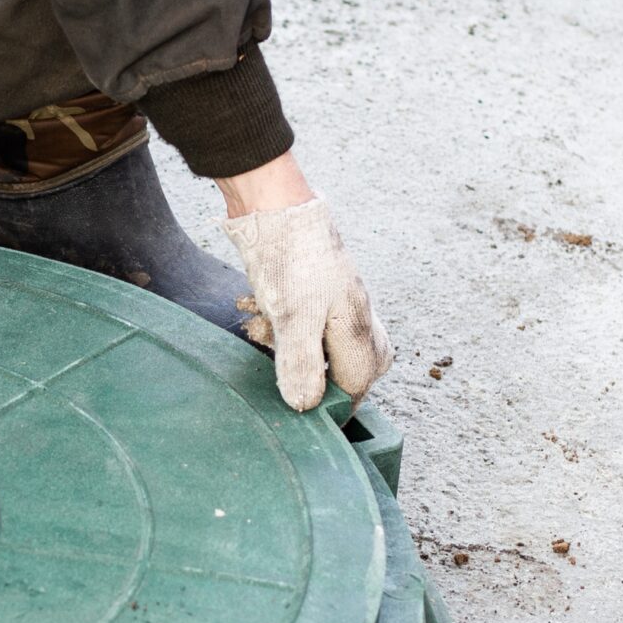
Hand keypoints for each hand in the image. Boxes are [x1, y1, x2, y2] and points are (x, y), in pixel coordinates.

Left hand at [222, 197, 394, 412]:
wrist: (274, 205)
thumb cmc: (288, 259)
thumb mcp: (291, 318)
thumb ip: (301, 363)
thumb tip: (305, 405)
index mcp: (355, 324)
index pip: (358, 379)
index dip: (338, 403)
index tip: (313, 416)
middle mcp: (355, 311)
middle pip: (361, 360)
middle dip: (330, 376)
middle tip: (301, 383)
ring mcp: (337, 296)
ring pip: (333, 338)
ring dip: (299, 347)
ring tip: (265, 334)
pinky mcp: (317, 284)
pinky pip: (312, 317)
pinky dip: (287, 325)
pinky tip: (262, 316)